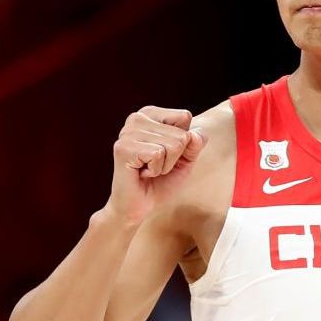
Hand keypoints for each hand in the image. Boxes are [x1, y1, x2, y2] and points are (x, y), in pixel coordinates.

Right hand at [108, 106, 207, 224]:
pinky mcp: (124, 148)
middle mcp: (136, 118)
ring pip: (172, 144)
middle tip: (155, 166)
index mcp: (150, 114)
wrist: (138, 207)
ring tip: (149, 170)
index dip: (184, 143)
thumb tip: (196, 134)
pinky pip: (159, 154)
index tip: (165, 154)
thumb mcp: (185, 160)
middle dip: (175, 157)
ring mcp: (128, 132)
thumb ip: (195, 144)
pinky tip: (142, 173)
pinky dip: (156, 170)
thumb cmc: (160, 181)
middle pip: (181, 134)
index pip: (185, 117)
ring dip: (165, 165)